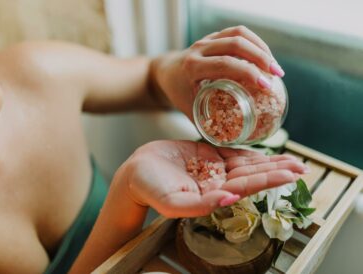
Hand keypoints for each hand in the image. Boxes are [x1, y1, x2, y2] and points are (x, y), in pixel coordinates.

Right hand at [119, 140, 306, 217]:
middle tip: (302, 166)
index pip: (247, 187)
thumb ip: (200, 205)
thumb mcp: (172, 203)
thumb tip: (231, 199)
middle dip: (277, 171)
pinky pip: (232, 152)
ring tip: (291, 159)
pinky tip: (264, 152)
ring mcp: (213, 169)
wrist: (136, 172)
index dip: (269, 180)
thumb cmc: (150, 189)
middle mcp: (217, 183)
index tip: (292, 175)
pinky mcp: (207, 155)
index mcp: (213, 195)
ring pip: (246, 164)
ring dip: (268, 161)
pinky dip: (249, 152)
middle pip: (252, 175)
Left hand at [152, 26, 284, 118]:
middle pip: (235, 44)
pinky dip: (255, 42)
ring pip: (239, 34)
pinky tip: (265, 56)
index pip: (224, 64)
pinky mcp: (214, 36)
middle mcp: (199, 49)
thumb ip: (210, 125)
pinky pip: (237, 32)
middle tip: (276, 76)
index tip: (267, 86)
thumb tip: (235, 144)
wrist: (167, 74)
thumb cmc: (179, 95)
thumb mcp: (191, 111)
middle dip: (260, 59)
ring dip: (261, 48)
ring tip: (274, 67)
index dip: (249, 73)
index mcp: (192, 67)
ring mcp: (207, 40)